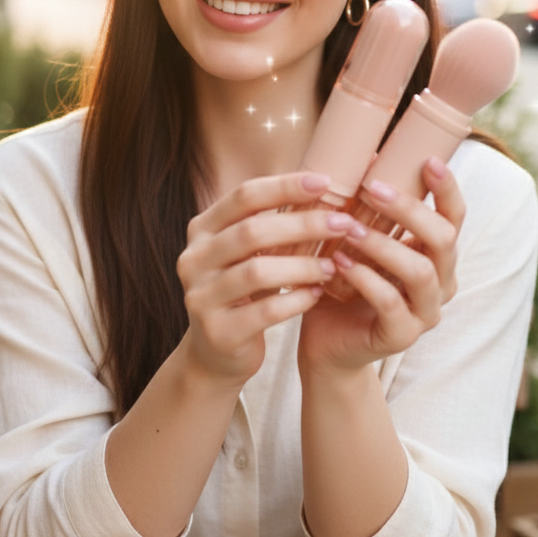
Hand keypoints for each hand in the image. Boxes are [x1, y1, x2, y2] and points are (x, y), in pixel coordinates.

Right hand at [177, 172, 348, 385]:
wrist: (216, 354)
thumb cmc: (242, 292)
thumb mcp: (245, 254)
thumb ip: (268, 222)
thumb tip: (323, 182)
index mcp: (201, 230)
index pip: (244, 196)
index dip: (285, 186)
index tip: (325, 182)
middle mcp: (193, 259)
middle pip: (252, 232)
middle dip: (303, 224)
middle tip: (343, 223)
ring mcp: (200, 297)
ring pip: (257, 272)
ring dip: (303, 266)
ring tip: (334, 265)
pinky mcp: (218, 332)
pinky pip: (264, 311)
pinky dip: (296, 300)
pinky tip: (317, 294)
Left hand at [298, 157, 464, 374]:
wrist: (326, 343)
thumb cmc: (343, 283)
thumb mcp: (356, 241)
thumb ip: (367, 208)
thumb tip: (366, 153)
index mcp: (436, 255)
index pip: (454, 217)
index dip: (447, 189)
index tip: (427, 161)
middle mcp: (441, 282)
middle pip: (443, 240)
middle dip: (409, 210)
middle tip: (372, 189)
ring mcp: (425, 312)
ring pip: (419, 272)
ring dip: (383, 245)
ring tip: (348, 228)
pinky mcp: (402, 336)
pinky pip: (391, 302)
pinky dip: (364, 278)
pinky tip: (339, 262)